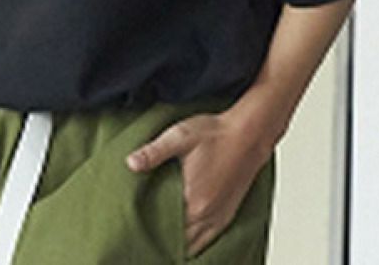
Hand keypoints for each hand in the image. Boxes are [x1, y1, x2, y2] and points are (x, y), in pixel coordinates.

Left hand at [125, 111, 271, 257]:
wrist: (248, 134)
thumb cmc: (216, 134)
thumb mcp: (179, 136)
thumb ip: (154, 152)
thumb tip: (130, 163)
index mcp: (191, 198)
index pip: (164, 227)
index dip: (150, 231)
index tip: (137, 229)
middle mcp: (205, 213)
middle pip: (179, 241)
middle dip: (163, 240)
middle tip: (146, 236)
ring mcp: (218, 216)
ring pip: (194, 245)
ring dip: (180, 245)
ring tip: (164, 242)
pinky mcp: (227, 215)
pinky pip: (209, 241)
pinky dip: (197, 245)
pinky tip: (188, 242)